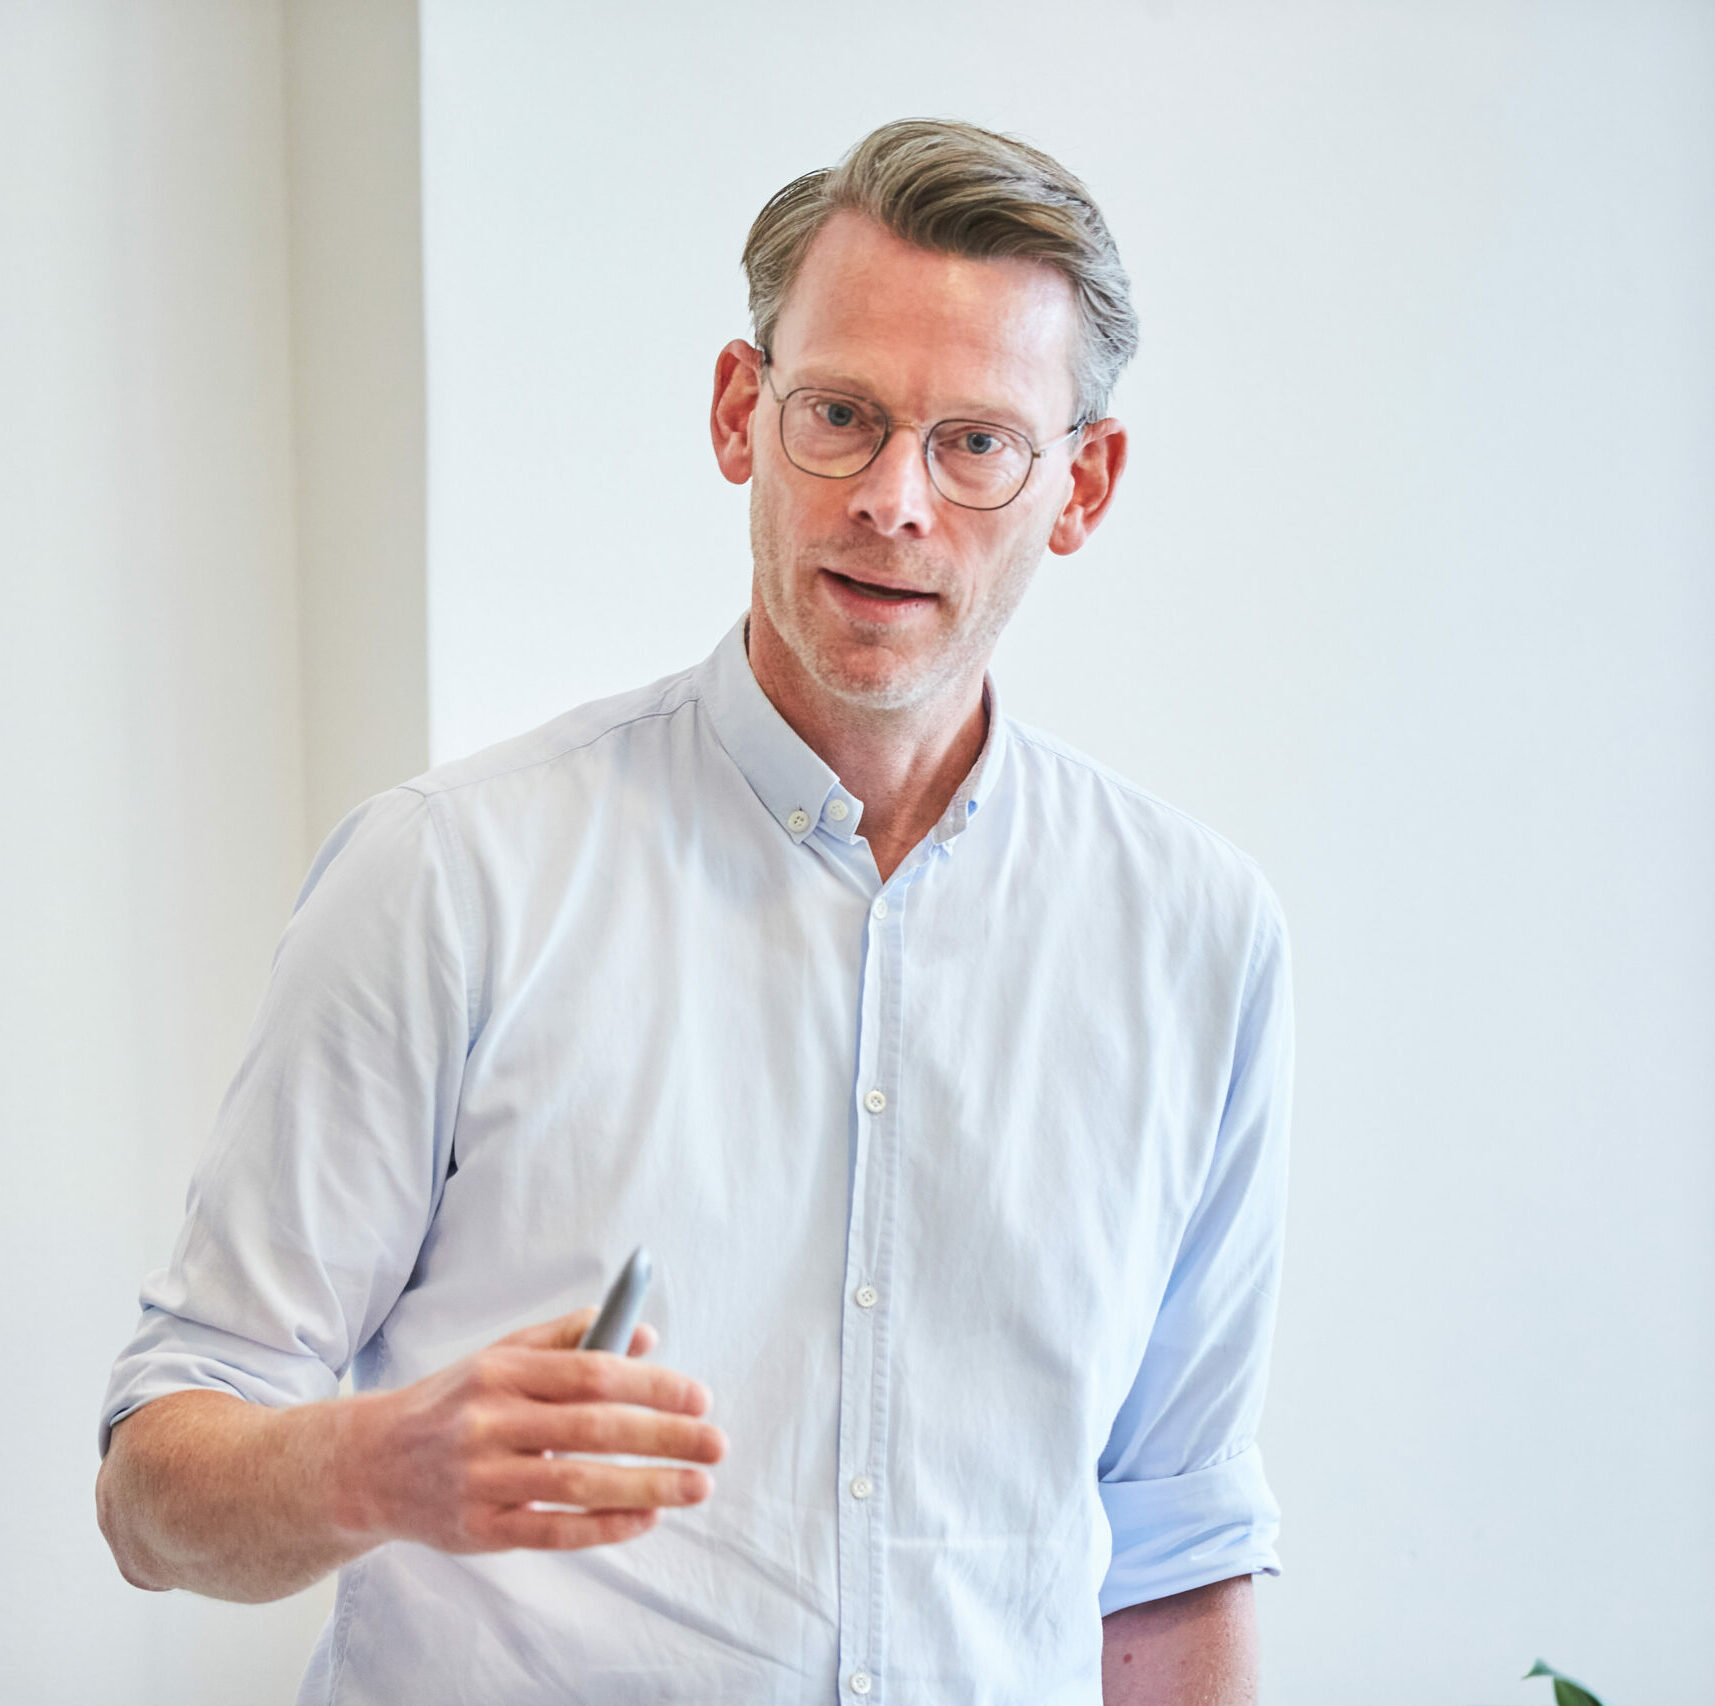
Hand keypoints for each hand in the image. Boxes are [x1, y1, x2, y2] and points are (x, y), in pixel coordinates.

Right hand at [333, 1305, 725, 1554]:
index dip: (651, 1384)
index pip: (591, 1373)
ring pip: (578, 1485)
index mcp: (503, 1371)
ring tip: (697, 1487)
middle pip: (593, 1429)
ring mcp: (483, 1478)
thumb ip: (572, 1338)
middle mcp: (491, 1422)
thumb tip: (644, 1335)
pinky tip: (646, 1519)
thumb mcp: (503, 1354)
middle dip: (664, 1437)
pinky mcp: (478, 1529)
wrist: (370, 1462)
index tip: (699, 1397)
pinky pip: (552, 1531)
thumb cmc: (455, 1402)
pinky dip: (604, 1526)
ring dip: (647, 1487)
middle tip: (715, 1445)